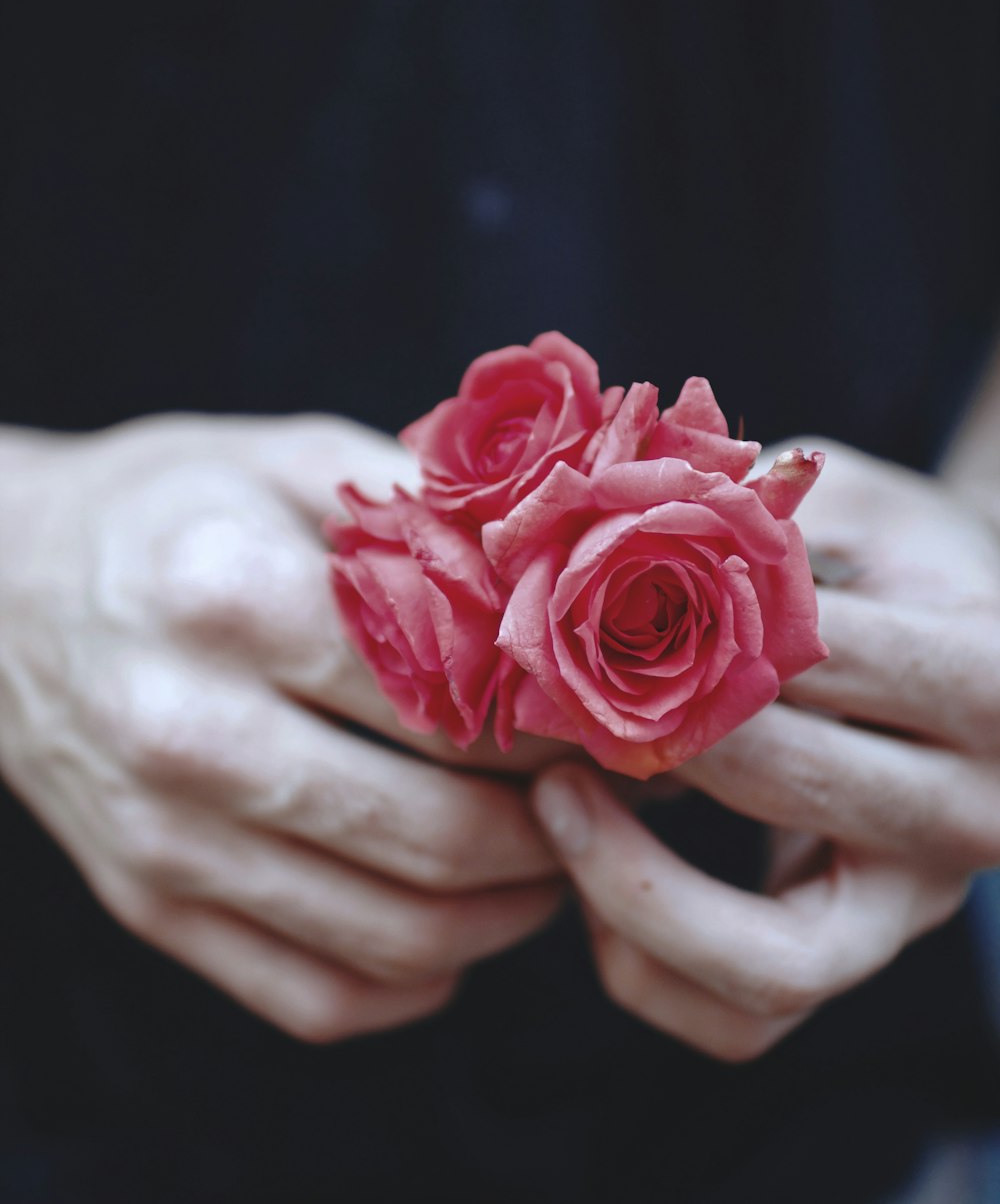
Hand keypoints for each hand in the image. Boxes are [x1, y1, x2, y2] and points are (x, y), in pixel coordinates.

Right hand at [0, 414, 562, 1041]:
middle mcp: (189, 731)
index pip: (453, 699)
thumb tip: (569, 567)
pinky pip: (316, 994)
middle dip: (557, 829)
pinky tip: (457, 920)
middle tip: (610, 799)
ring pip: (394, 934)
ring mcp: (162, 838)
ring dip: (509, 913)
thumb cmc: (165, 509)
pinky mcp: (149, 905)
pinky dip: (415, 979)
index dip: (565, 723)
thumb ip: (423, 505)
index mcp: (231, 597)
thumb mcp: (284, 455)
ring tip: (556, 860)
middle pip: (437, 832)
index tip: (626, 722)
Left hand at [531, 440, 999, 1059]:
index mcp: (993, 680)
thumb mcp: (859, 504)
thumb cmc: (898, 558)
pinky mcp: (853, 946)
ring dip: (631, 888)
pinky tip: (589, 870)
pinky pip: (740, 1016)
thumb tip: (613, 525)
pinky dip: (647, 965)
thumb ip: (766, 514)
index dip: (706, 624)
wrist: (973, 644)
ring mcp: (912, 899)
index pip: (839, 658)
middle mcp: (974, 812)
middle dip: (653, 735)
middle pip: (794, 788)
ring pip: (768, 962)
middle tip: (550, 695)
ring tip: (552, 797)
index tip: (601, 596)